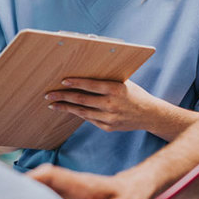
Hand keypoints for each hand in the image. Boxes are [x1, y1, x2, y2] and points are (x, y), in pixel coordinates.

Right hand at [27, 164, 154, 198]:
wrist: (136, 190)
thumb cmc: (129, 196)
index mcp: (78, 182)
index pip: (50, 175)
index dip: (31, 178)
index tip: (15, 188)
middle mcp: (68, 186)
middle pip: (38, 184)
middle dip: (21, 193)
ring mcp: (66, 195)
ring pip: (40, 196)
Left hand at [45, 78, 160, 131]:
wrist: (148, 114)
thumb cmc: (134, 93)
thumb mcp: (123, 82)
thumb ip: (106, 79)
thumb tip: (84, 71)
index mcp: (115, 89)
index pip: (90, 85)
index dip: (75, 83)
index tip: (62, 81)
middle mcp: (111, 104)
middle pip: (82, 100)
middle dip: (63, 97)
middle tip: (49, 95)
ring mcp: (109, 118)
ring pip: (82, 112)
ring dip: (66, 108)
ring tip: (53, 105)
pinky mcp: (107, 127)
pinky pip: (89, 119)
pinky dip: (78, 114)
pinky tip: (69, 109)